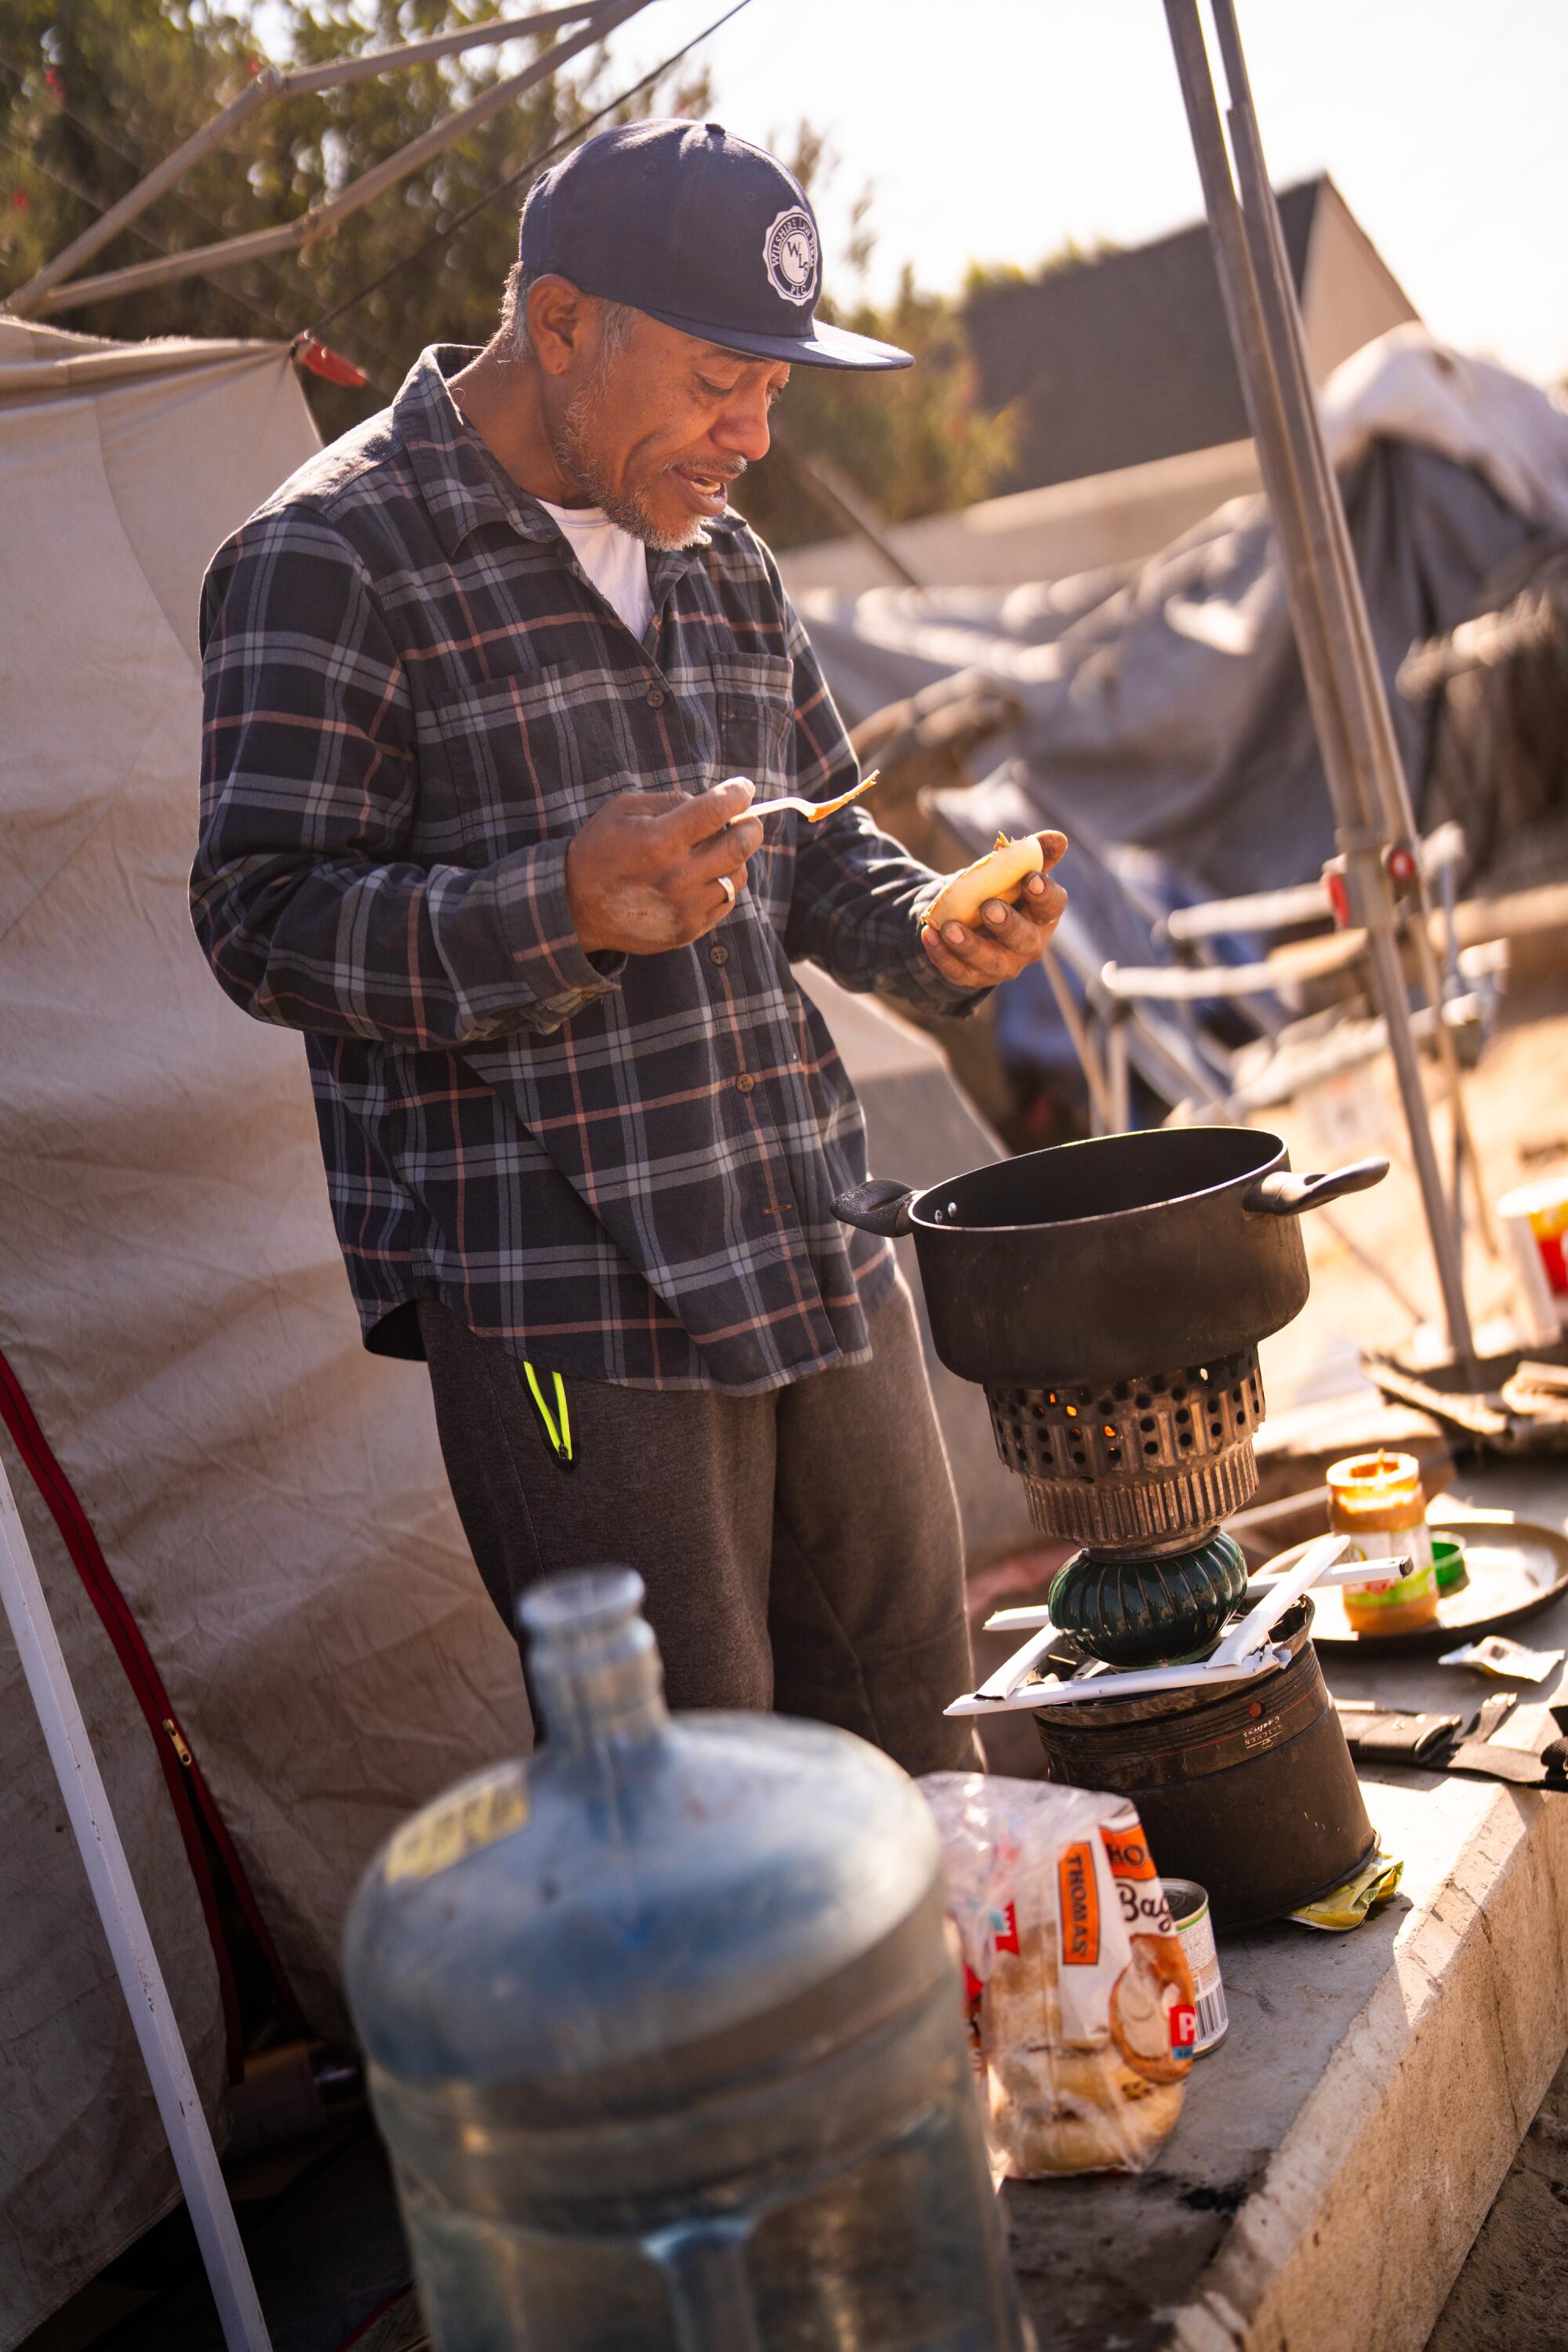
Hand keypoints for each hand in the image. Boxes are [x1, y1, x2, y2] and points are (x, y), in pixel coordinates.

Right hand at [566, 778, 762, 954]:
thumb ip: (669, 801)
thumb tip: (712, 802)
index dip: (738, 794)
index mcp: (660, 840)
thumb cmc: (599, 851)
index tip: (744, 789)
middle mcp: (678, 877)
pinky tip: (703, 877)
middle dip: (751, 827)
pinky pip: (726, 903)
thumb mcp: (623, 810)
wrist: (575, 909)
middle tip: (746, 820)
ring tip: (716, 852)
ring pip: (737, 877)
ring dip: (734, 859)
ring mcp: (685, 907)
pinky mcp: (688, 930)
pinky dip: (722, 885)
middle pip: (740, 846)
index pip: (717, 811)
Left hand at [920, 832, 1067, 988]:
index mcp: (1043, 916)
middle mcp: (1029, 944)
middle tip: (989, 908)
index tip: (1030, 878)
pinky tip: (929, 935)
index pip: (1052, 906)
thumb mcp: (1014, 874)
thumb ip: (1031, 855)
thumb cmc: (1002, 894)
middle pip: (1024, 938)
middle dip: (1007, 924)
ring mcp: (1003, 964)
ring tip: (949, 928)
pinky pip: (959, 971)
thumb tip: (1056, 838)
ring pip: (990, 961)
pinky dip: (942, 955)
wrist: (973, 925)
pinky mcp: (975, 976)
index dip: (1044, 894)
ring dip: (969, 945)